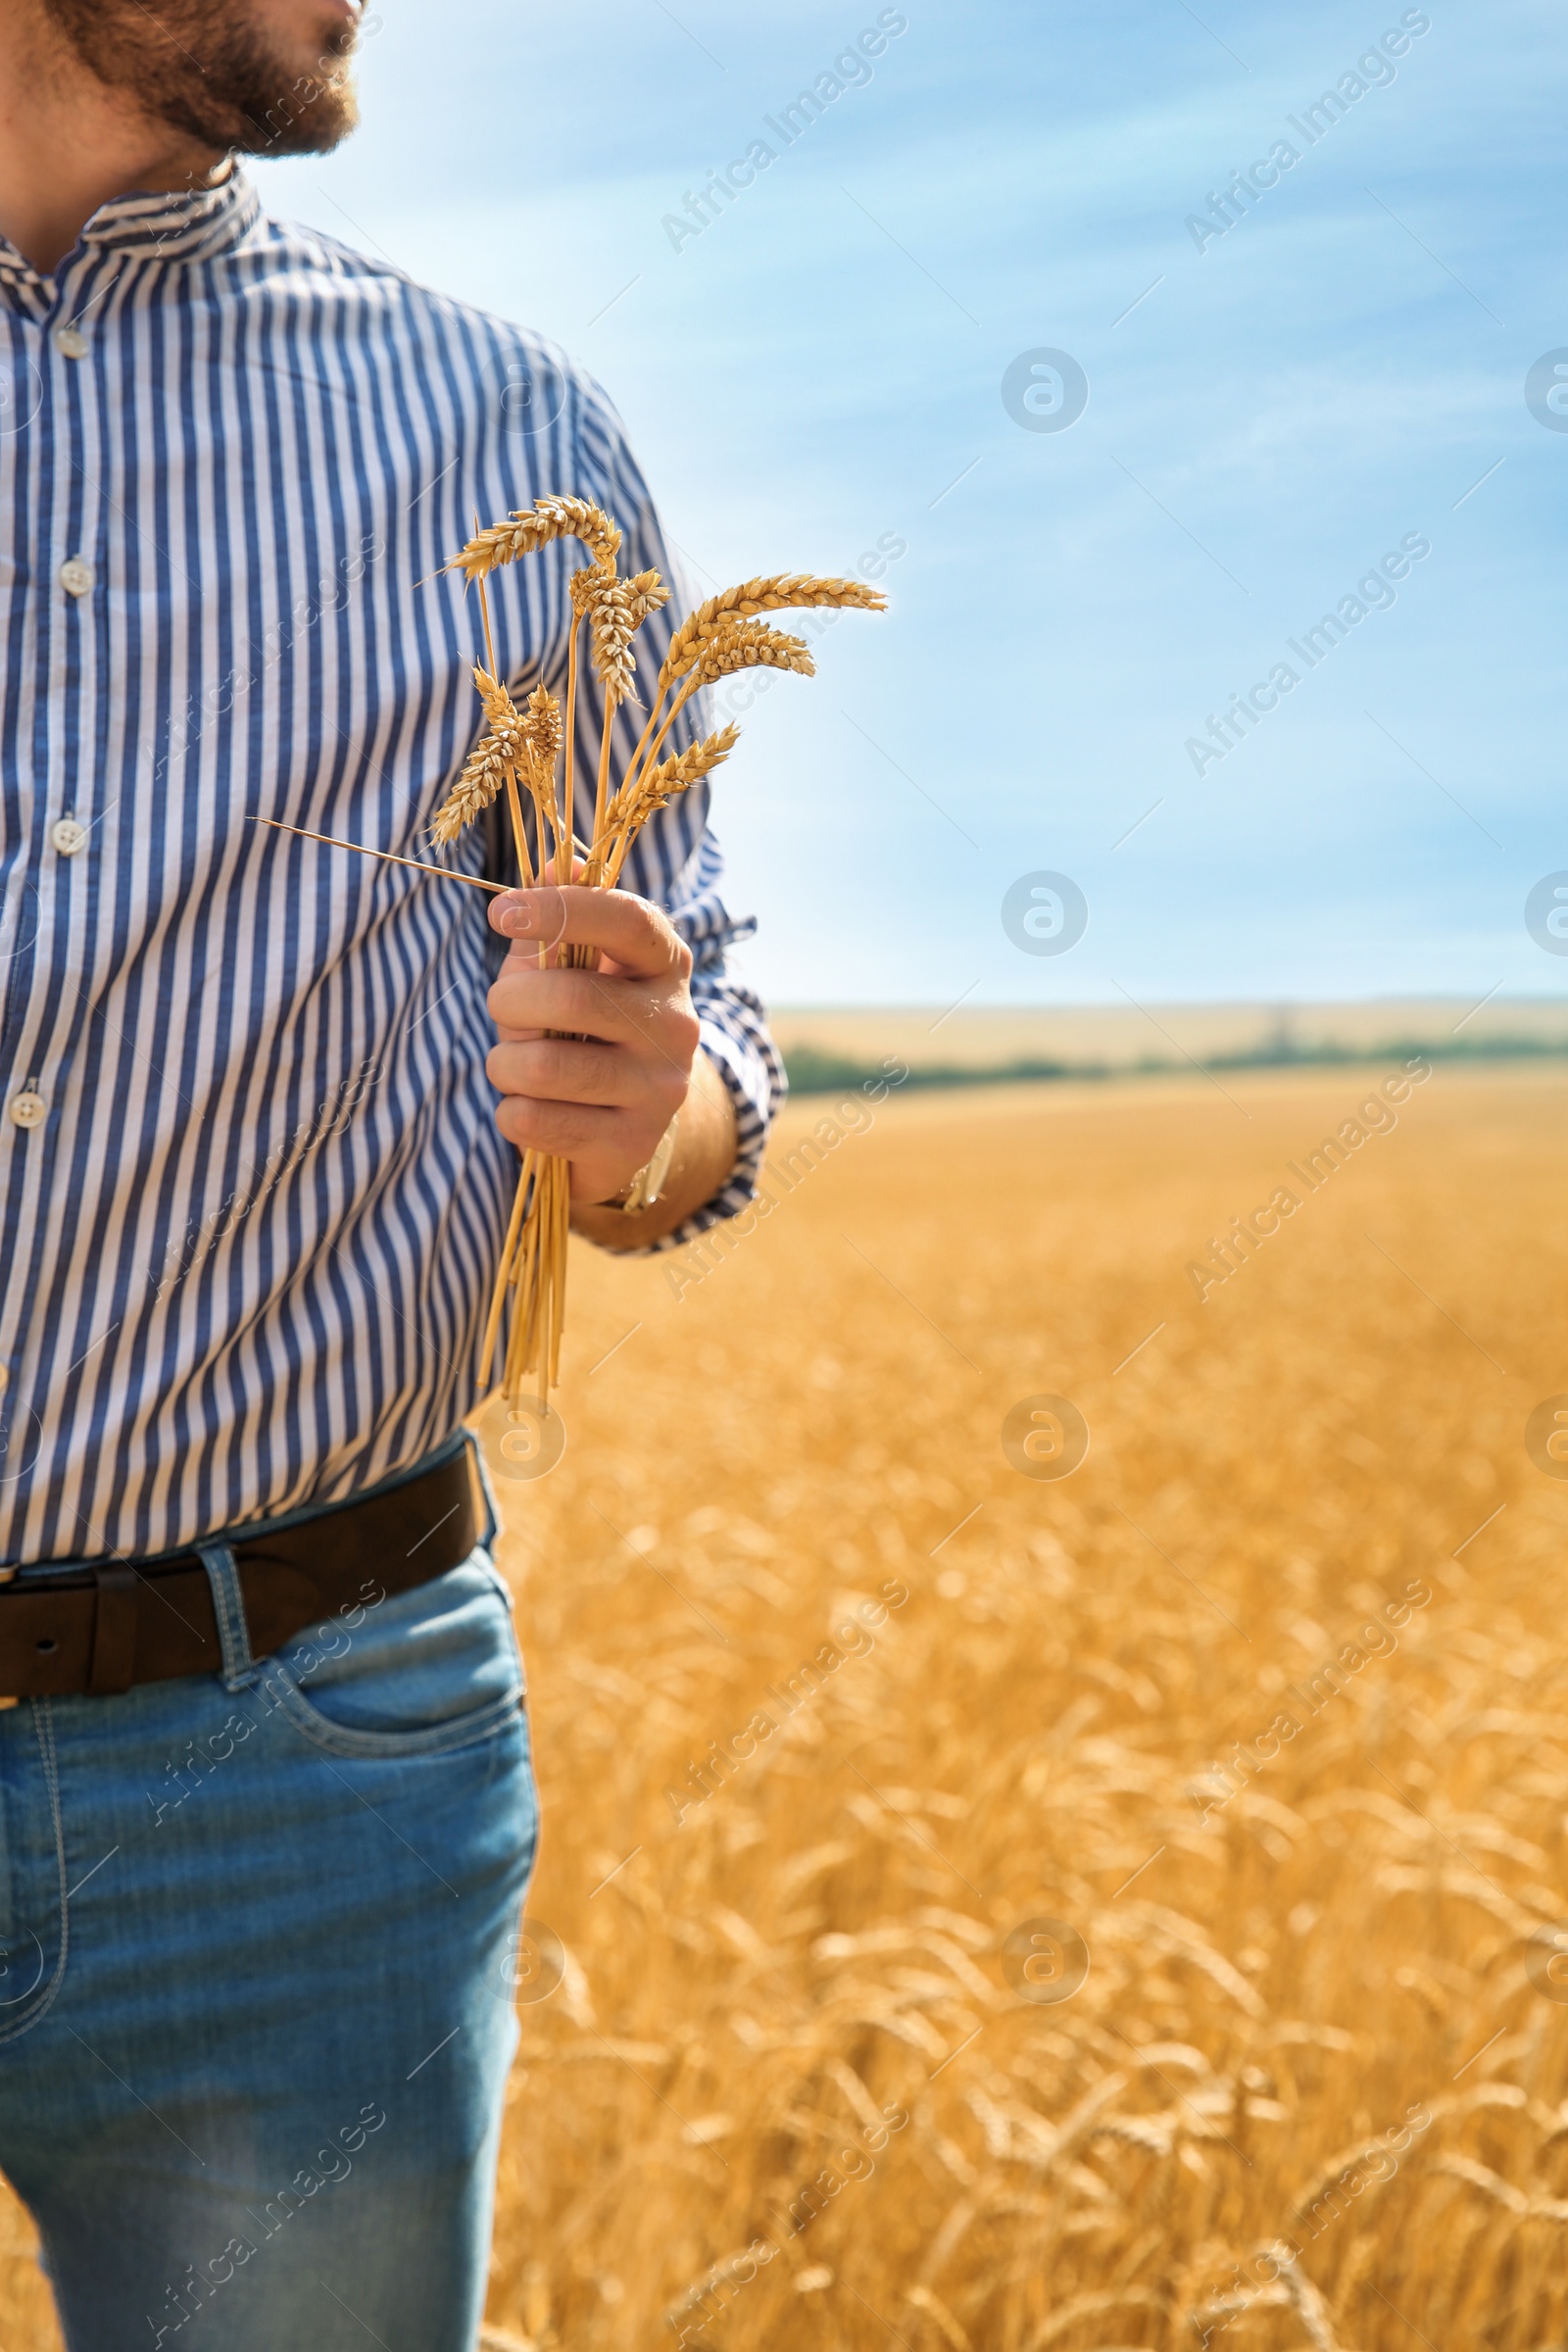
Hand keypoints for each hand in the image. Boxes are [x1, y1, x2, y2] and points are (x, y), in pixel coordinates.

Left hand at [486, 884, 698, 1207]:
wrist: (621, 1127)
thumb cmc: (585, 1027)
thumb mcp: (577, 965)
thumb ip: (564, 913)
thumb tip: (554, 862)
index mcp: (665, 964)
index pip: (625, 920)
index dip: (559, 910)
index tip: (500, 912)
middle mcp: (676, 1024)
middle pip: (570, 998)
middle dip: (509, 1002)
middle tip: (503, 1010)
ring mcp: (660, 1088)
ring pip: (545, 1066)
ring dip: (503, 1063)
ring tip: (511, 1064)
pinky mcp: (631, 1144)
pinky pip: (537, 1121)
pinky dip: (511, 1113)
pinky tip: (526, 1108)